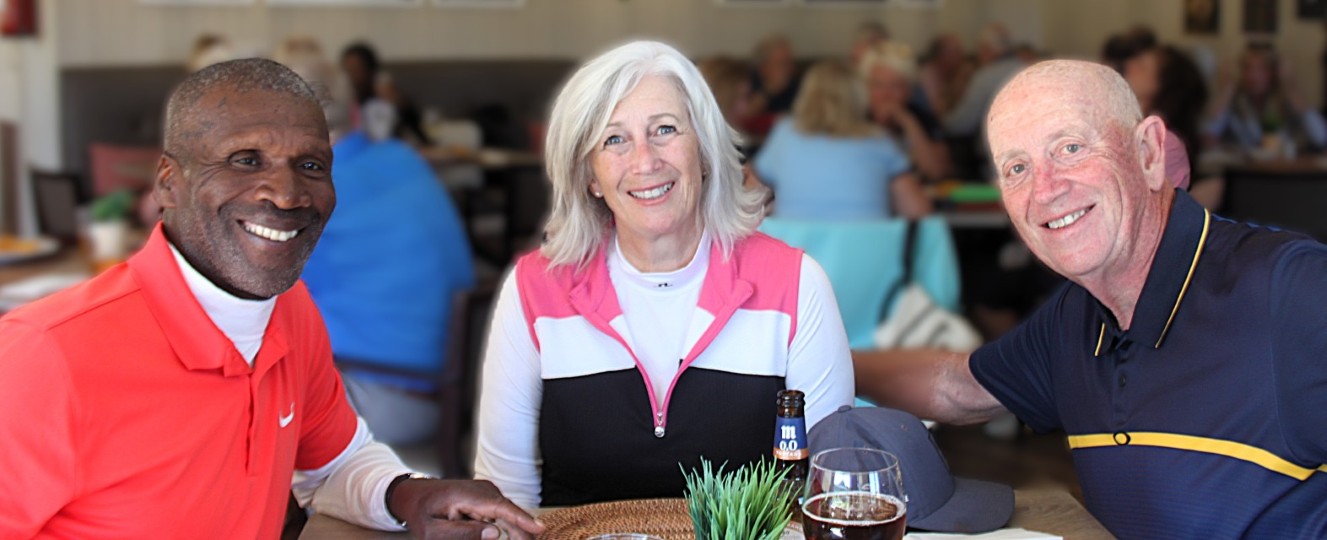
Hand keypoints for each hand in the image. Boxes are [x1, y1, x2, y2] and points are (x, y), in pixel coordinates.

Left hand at [389, 478, 544, 539]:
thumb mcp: (434, 531)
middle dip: (522, 531)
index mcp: (466, 495)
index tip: (539, 529)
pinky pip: (502, 514)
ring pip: (508, 514)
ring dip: (516, 531)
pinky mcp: (486, 498)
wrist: (414, 495)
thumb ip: (463, 533)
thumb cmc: (422, 512)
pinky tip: (513, 537)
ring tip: (524, 539)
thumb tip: (495, 534)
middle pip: (509, 512)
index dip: (522, 519)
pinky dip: (508, 527)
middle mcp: (481, 490)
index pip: (500, 507)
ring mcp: (485, 492)